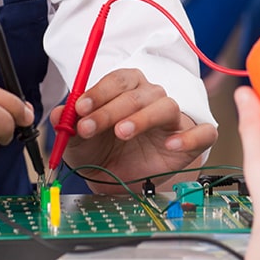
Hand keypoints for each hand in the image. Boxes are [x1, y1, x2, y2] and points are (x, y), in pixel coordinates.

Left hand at [48, 68, 217, 189]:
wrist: (123, 180)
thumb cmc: (103, 151)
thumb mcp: (79, 142)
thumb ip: (68, 126)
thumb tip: (57, 113)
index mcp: (127, 89)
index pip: (117, 80)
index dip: (98, 92)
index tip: (79, 109)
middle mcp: (152, 97)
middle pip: (137, 93)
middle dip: (109, 109)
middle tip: (88, 128)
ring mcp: (174, 118)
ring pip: (166, 106)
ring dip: (143, 117)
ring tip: (122, 133)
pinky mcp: (192, 139)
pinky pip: (202, 132)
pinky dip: (189, 137)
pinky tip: (170, 145)